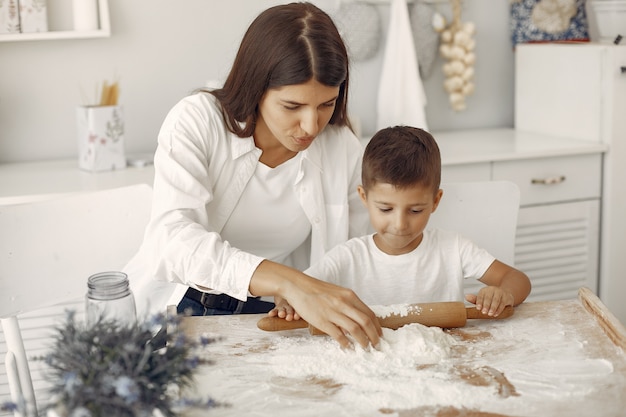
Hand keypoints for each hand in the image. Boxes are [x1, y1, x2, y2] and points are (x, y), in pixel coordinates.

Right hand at [249, 261, 381, 348]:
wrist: (298, 286)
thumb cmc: (317, 290)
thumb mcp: (337, 293)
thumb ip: (348, 304)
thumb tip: (358, 320)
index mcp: (349, 296)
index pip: (369, 313)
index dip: (377, 327)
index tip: (379, 335)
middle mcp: (344, 303)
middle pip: (366, 322)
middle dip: (374, 336)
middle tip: (376, 345)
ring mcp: (333, 312)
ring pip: (355, 330)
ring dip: (363, 341)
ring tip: (365, 348)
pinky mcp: (323, 321)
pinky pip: (339, 335)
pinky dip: (346, 343)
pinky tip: (348, 347)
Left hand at [465, 286, 513, 316]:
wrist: (505, 294)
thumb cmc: (492, 297)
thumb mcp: (483, 298)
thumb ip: (475, 299)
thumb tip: (466, 297)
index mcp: (485, 290)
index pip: (481, 295)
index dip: (479, 302)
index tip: (478, 308)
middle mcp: (492, 289)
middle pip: (488, 298)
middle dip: (486, 306)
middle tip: (484, 312)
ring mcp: (500, 292)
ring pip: (496, 300)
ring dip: (493, 308)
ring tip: (490, 314)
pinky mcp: (506, 296)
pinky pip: (502, 303)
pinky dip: (499, 309)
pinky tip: (496, 314)